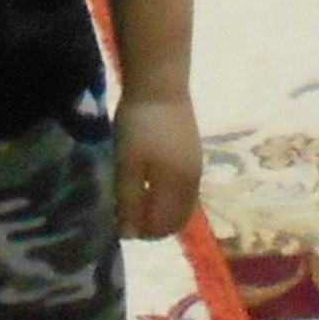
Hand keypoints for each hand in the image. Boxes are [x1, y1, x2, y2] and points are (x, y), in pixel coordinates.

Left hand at [114, 91, 203, 243]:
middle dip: (155, 225)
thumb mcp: (127, 165)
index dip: (144, 232)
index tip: (122, 224)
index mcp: (179, 187)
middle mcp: (194, 181)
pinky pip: (185, 188)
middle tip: (129, 216)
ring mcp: (196, 166)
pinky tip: (151, 183)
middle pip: (179, 218)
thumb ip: (129, 201)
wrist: (159, 84)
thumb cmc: (140, 125)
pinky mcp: (193, 153)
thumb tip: (129, 235)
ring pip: (183, 204)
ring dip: (162, 210)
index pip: (166, 225)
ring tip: (137, 200)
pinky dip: (169, 196)